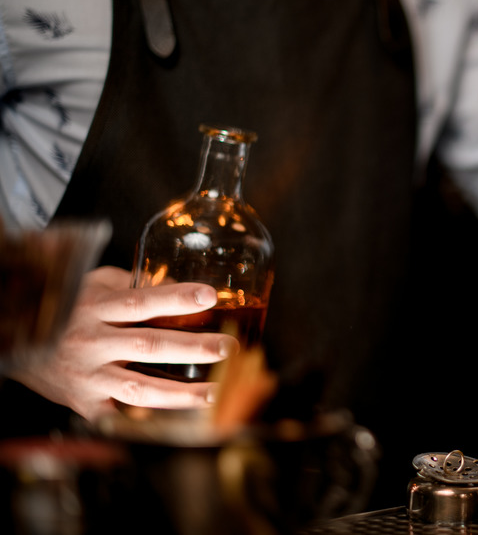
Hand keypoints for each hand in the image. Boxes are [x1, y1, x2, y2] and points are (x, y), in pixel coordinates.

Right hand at [10, 266, 237, 421]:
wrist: (17, 340)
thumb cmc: (67, 309)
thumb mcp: (94, 285)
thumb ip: (133, 285)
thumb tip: (178, 285)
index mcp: (96, 308)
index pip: (142, 302)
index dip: (176, 298)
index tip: (210, 296)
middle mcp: (92, 342)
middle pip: (150, 345)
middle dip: (194, 348)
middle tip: (227, 348)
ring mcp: (88, 375)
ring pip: (139, 389)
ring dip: (180, 394)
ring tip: (213, 392)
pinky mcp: (83, 402)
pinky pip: (118, 416)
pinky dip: (145, 421)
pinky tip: (176, 422)